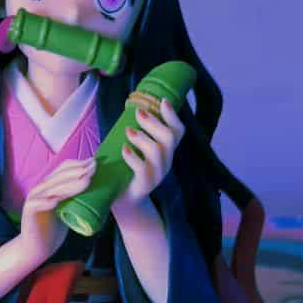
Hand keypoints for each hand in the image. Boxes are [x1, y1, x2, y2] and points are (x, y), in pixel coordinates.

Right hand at [18, 156, 95, 265]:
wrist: (37, 248)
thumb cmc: (54, 229)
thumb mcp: (69, 209)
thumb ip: (77, 198)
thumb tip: (99, 189)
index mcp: (51, 185)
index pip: (64, 169)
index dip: (79, 164)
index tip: (96, 163)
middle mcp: (41, 189)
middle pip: (60, 176)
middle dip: (78, 171)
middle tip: (94, 168)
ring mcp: (34, 199)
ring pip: (52, 189)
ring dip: (69, 184)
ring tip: (86, 181)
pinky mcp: (29, 212)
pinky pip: (37, 205)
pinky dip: (46, 202)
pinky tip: (56, 201)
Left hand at [115, 95, 183, 212]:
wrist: (125, 201)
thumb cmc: (130, 170)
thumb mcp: (140, 150)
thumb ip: (142, 134)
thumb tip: (136, 109)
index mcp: (167, 151)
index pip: (178, 131)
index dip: (172, 115)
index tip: (162, 101)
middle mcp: (166, 161)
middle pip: (168, 137)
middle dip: (154, 122)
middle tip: (138, 113)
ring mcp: (157, 174)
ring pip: (156, 151)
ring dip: (142, 137)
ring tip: (128, 131)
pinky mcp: (145, 184)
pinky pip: (142, 168)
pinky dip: (132, 156)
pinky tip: (124, 148)